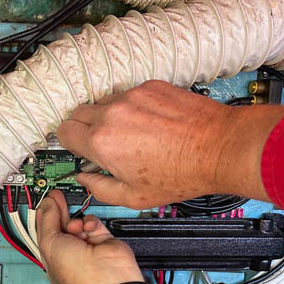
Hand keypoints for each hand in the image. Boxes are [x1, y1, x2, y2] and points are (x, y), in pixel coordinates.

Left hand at [36, 190, 163, 283]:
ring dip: (76, 221)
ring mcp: (87, 246)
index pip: (46, 232)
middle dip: (59, 210)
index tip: (45, 200)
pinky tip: (88, 228)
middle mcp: (70, 253)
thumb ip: (48, 220)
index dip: (44, 215)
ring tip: (75, 226)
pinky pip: (94, 223)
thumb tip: (47, 204)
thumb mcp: (50, 242)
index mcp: (53, 257)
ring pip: (78, 222)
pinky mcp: (103, 240)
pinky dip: (91, 223)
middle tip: (57, 196)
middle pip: (61, 225)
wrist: (106, 277)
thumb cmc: (76, 272)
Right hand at [57, 81, 283, 208]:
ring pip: (103, 102)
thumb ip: (99, 188)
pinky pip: (128, 94)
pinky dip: (133, 106)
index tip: (81, 149)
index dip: (71, 143)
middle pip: (78, 113)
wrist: (219, 147)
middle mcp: (112, 114)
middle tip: (104, 143)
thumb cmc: (182, 173)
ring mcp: (132, 96)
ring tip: (132, 134)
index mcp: (102, 142)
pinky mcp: (150, 86)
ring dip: (109, 116)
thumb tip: (86, 178)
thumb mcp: (134, 197)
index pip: (64, 132)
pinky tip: (150, 123)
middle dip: (85, 128)